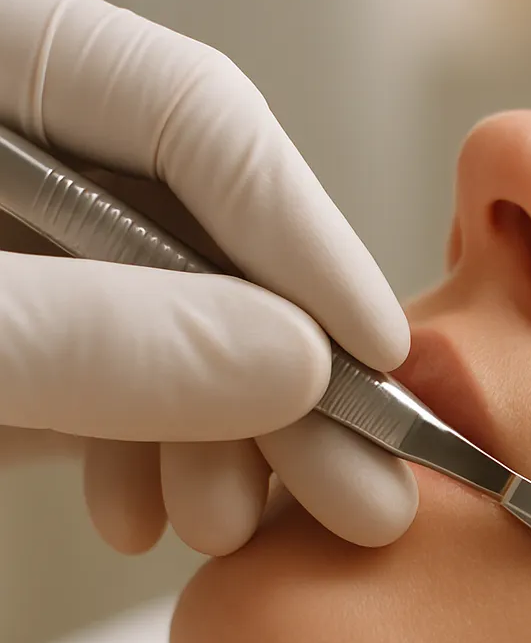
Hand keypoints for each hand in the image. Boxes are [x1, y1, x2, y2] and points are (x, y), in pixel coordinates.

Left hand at [0, 0, 417, 553]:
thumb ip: (93, 335)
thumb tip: (294, 365)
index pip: (195, 118)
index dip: (306, 244)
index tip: (381, 361)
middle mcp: (6, 124)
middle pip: (187, 225)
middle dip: (269, 376)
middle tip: (353, 491)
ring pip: (145, 304)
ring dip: (204, 426)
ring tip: (231, 524)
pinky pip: (77, 352)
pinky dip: (121, 437)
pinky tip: (142, 506)